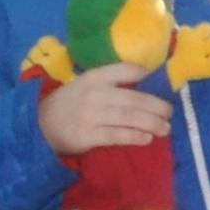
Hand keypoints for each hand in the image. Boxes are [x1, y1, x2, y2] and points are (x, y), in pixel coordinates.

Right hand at [39, 61, 170, 155]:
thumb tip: (145, 84)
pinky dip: (135, 137)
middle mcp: (94, 94)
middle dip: (156, 106)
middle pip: (133, 99)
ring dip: (152, 123)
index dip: (146, 76)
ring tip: (165, 128)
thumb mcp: (85, 84)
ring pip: (129, 117)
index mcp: (94, 77)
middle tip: (169, 112)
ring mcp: (91, 116)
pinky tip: (147, 138)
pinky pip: (117, 136)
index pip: (126, 71)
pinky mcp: (87, 136)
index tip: (162, 84)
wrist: (40, 124)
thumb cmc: (70, 103)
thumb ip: (110, 82)